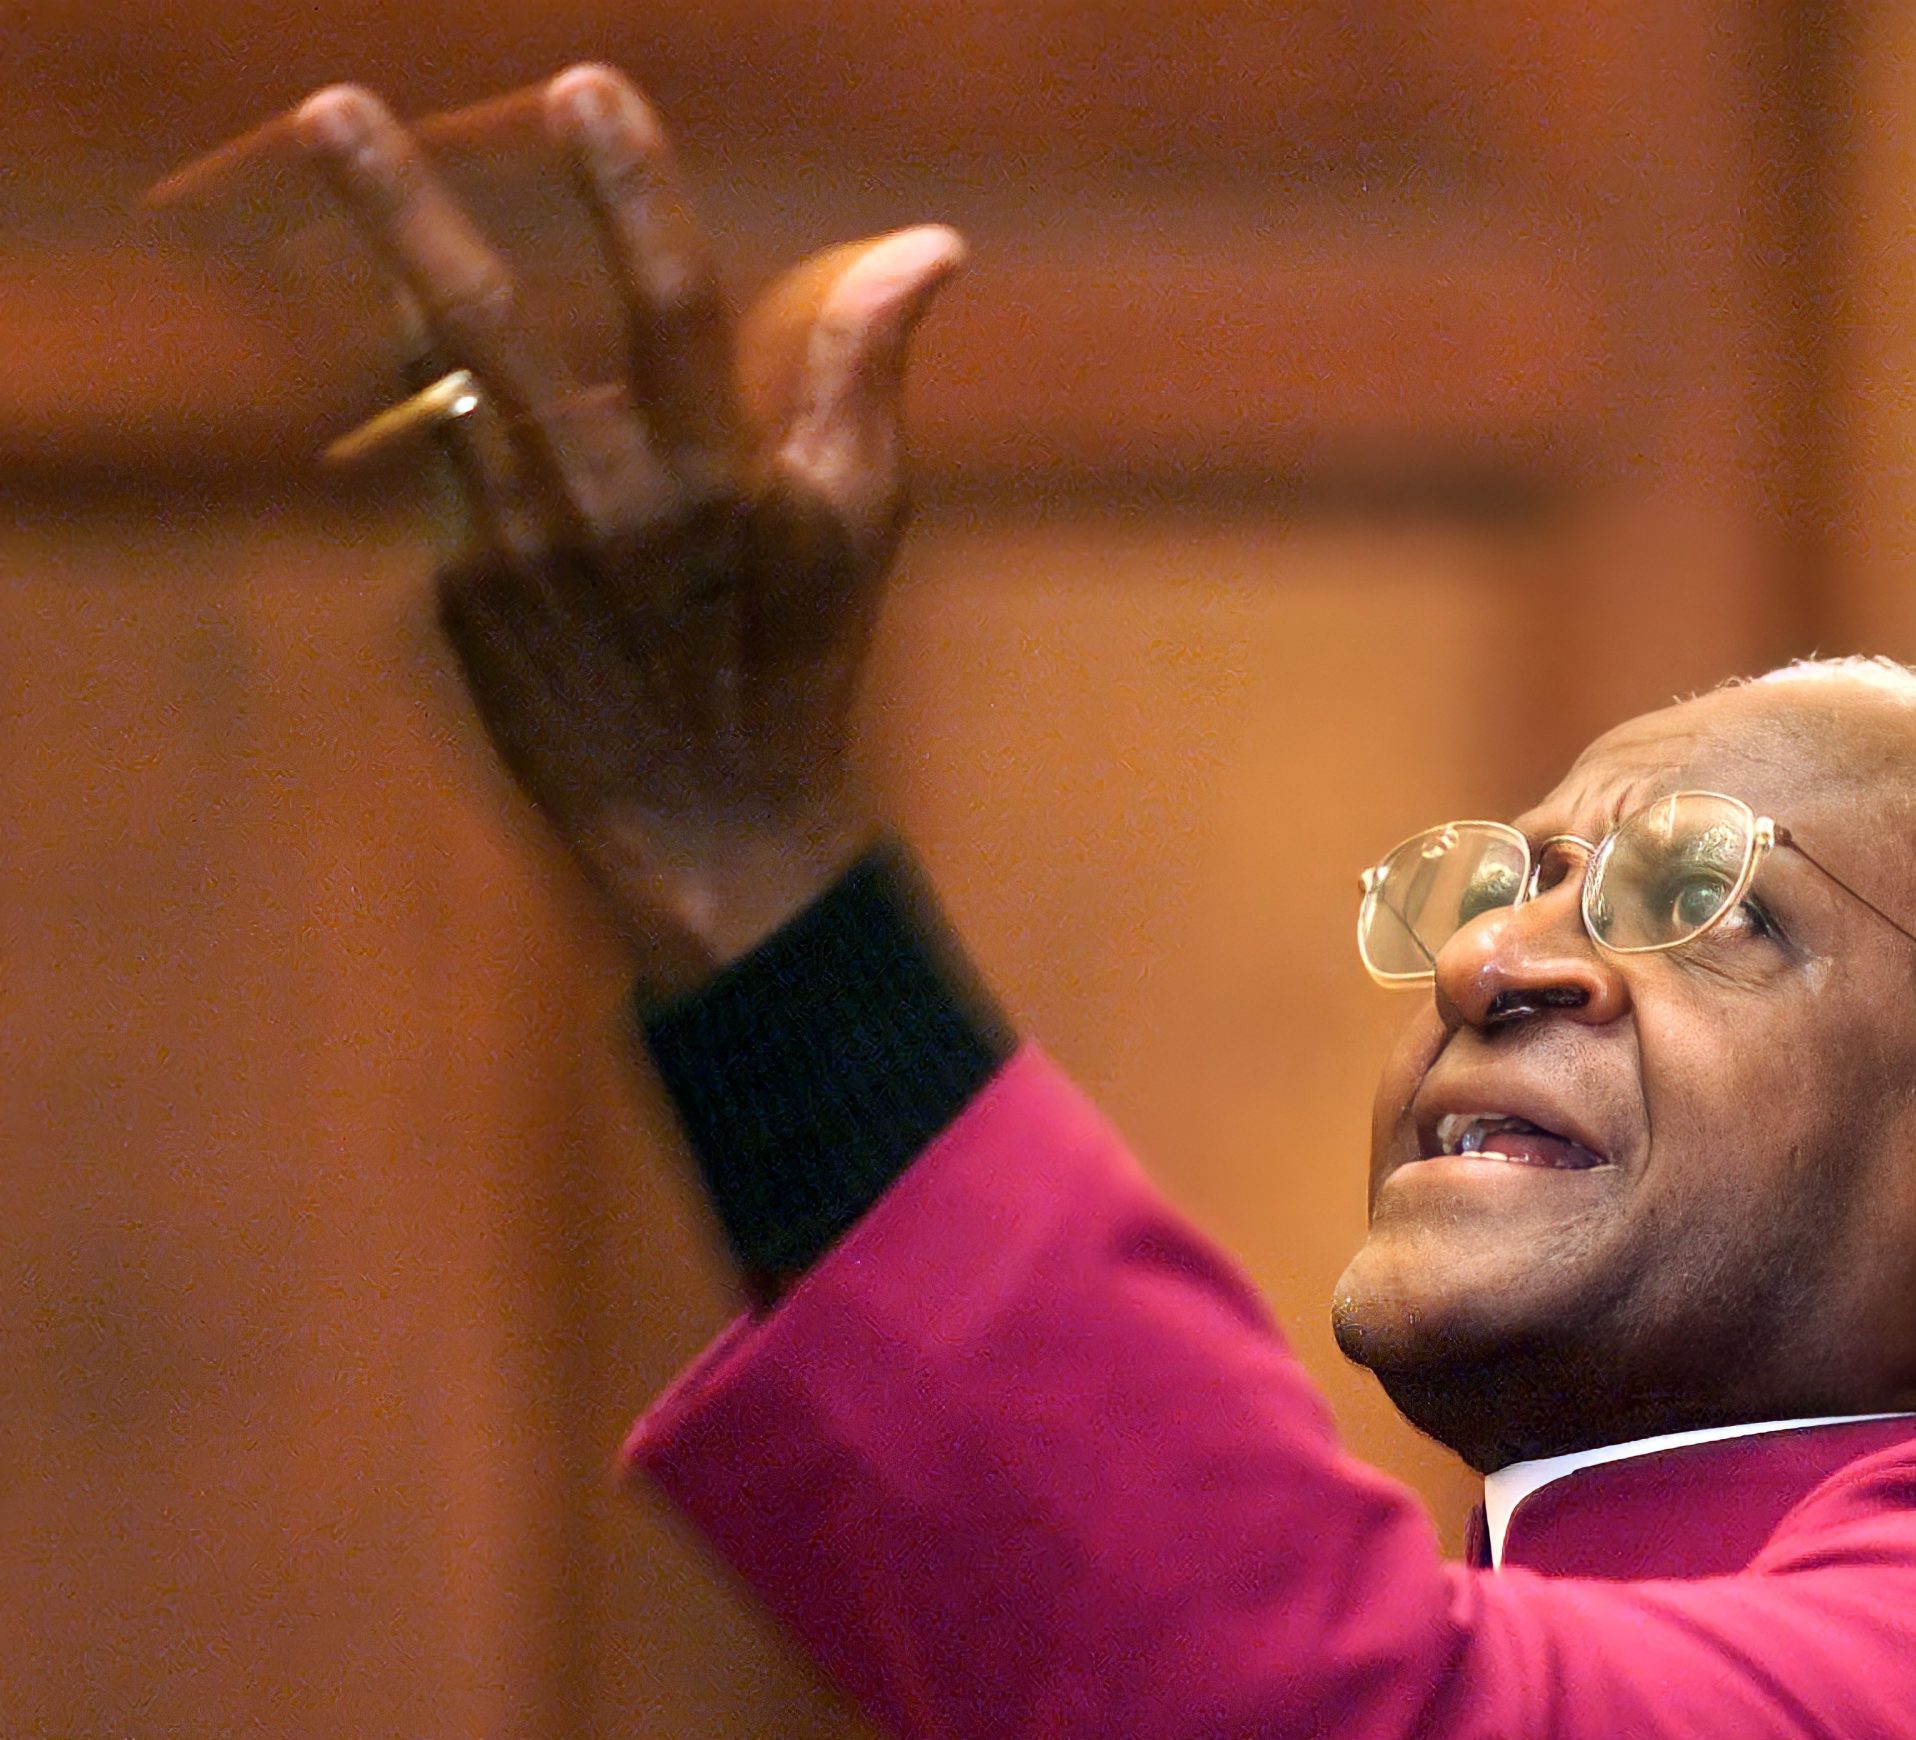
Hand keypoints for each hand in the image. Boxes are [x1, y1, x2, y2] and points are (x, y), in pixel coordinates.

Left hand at [286, 64, 962, 990]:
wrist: (701, 827)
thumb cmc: (796, 662)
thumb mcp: (858, 527)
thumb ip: (865, 372)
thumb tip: (931, 246)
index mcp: (715, 486)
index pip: (670, 305)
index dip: (629, 190)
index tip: (585, 87)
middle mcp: (601, 514)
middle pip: (484, 330)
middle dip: (406, 211)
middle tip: (333, 109)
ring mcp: (512, 558)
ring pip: (433, 386)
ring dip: (401, 288)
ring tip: (373, 198)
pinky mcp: (455, 597)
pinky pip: (442, 469)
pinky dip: (459, 422)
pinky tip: (490, 430)